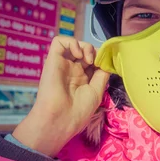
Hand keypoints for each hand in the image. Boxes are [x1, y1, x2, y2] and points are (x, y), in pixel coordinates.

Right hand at [12, 36, 110, 156]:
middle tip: (98, 63)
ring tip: (89, 60)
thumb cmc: (79, 109)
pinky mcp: (52, 59)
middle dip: (96, 52)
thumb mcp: (97, 90)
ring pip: (74, 43)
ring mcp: (63, 64)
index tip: (107, 64)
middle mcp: (72, 69)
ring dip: (86, 47)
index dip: (102, 58)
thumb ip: (102, 73)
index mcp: (83, 78)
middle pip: (86, 50)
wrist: (60, 118)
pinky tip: (79, 56)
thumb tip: (107, 60)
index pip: (94, 59)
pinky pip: (59, 41)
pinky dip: (72, 43)